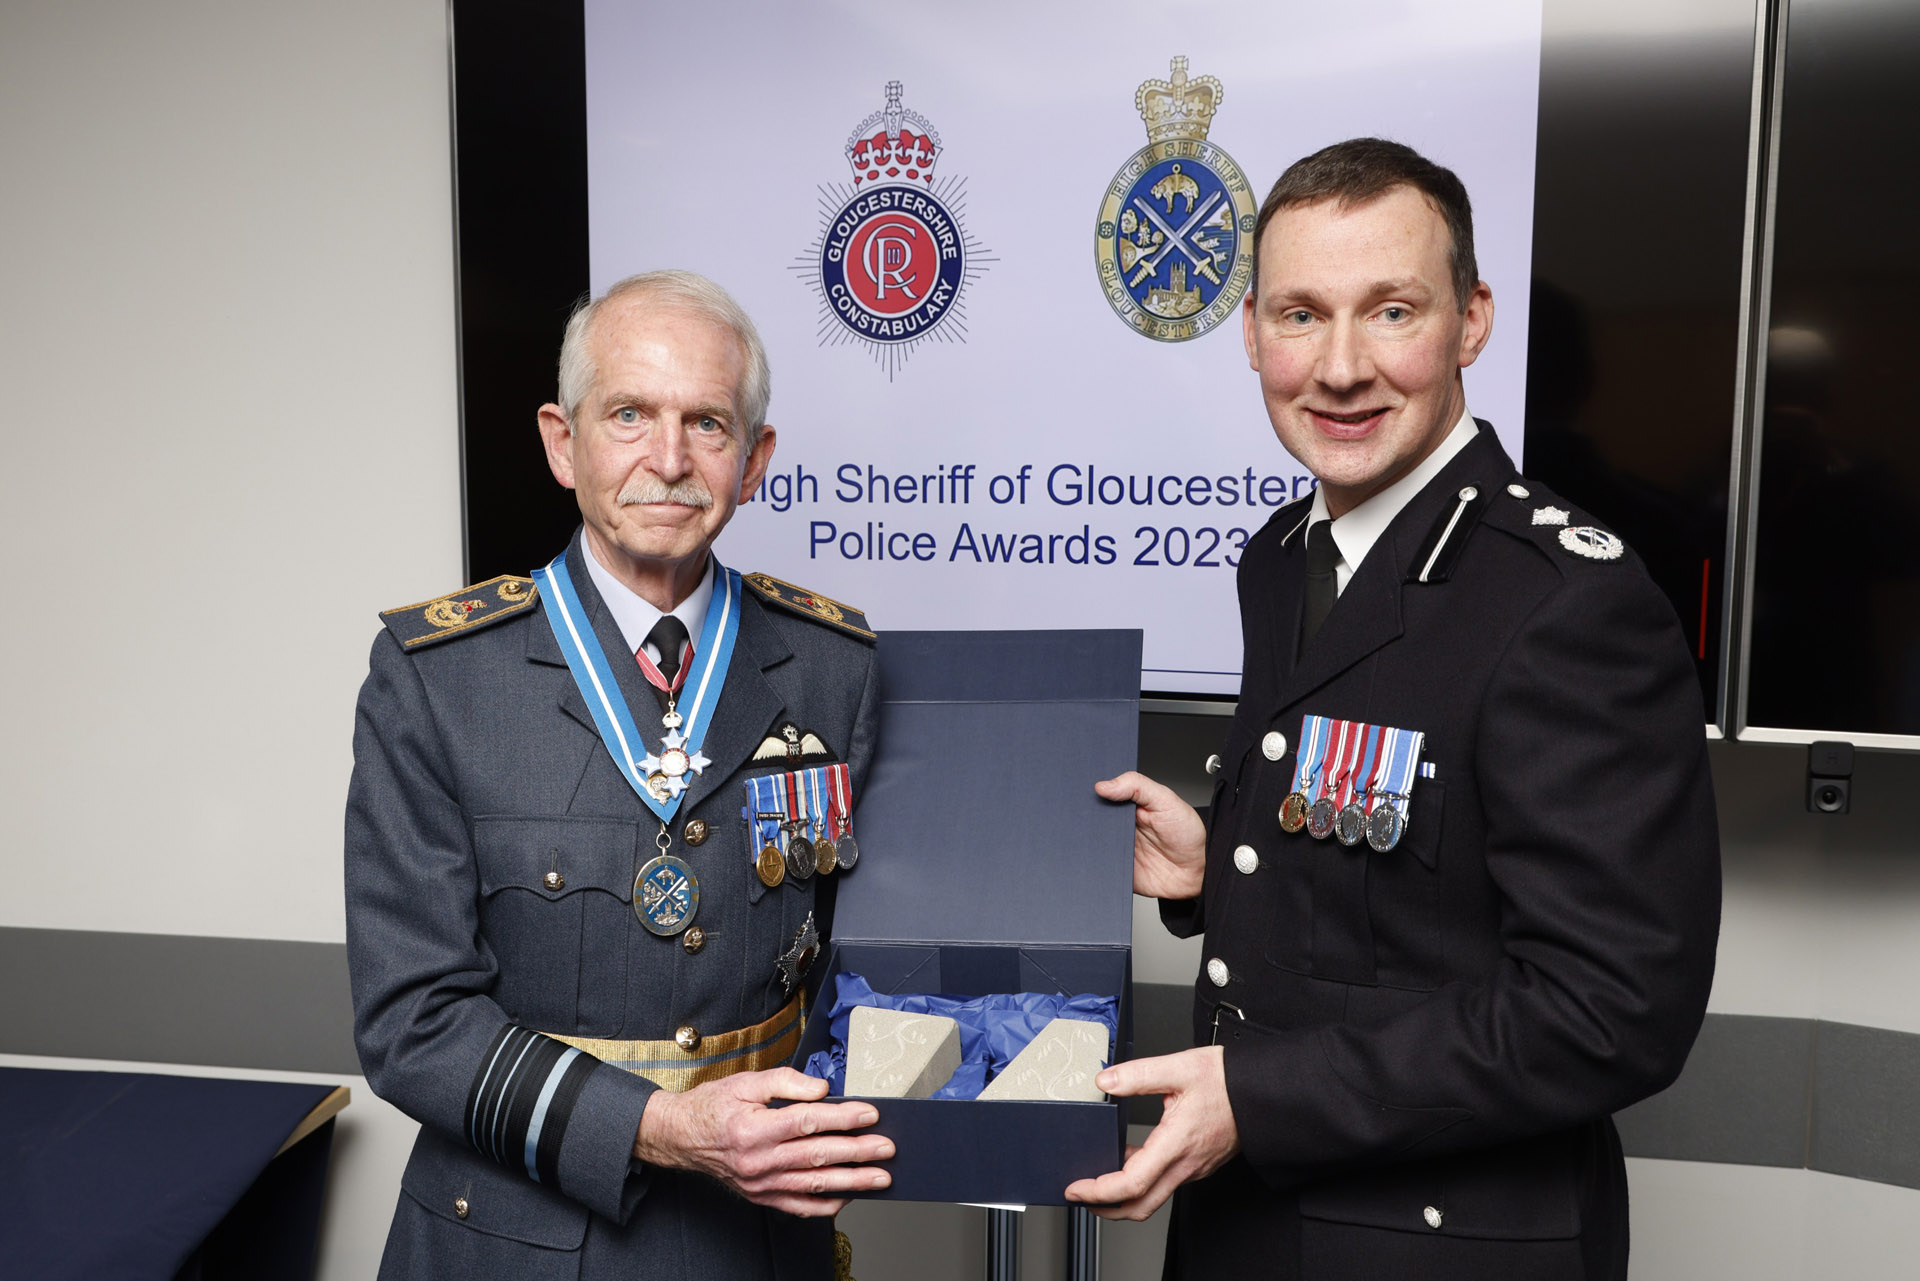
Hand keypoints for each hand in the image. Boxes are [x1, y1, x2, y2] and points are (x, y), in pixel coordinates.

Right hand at [633, 1067, 891, 1215]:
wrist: (682, 1136)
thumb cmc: (714, 1106)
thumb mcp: (746, 1082)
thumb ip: (786, 1082)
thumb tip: (823, 1089)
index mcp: (754, 1128)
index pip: (807, 1122)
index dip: (842, 1117)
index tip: (869, 1113)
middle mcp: (758, 1160)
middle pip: (817, 1156)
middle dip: (857, 1152)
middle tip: (886, 1148)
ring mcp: (760, 1183)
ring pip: (813, 1184)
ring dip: (851, 1182)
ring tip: (879, 1177)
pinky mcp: (761, 1196)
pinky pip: (799, 1206)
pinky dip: (825, 1204)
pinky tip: (848, 1196)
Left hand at [1063, 1046, 1238, 1220]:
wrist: (1263, 1092)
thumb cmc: (1229, 1081)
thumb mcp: (1180, 1067)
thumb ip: (1138, 1074)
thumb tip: (1106, 1080)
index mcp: (1177, 1143)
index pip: (1132, 1183)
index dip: (1099, 1191)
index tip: (1076, 1188)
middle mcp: (1186, 1164)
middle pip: (1140, 1206)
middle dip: (1105, 1208)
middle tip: (1079, 1196)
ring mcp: (1193, 1167)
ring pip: (1153, 1197)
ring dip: (1123, 1196)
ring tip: (1098, 1180)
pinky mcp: (1198, 1163)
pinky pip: (1165, 1182)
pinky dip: (1141, 1182)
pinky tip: (1128, 1159)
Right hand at [1095, 771, 1206, 900]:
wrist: (1197, 873)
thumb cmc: (1187, 835)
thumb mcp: (1166, 800)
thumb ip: (1137, 786)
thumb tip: (1104, 785)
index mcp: (1130, 805)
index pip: (1104, 794)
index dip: (1095, 792)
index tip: (1091, 791)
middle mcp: (1121, 825)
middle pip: (1093, 818)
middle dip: (1089, 816)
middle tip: (1098, 817)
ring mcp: (1117, 847)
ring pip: (1091, 841)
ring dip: (1090, 840)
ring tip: (1104, 837)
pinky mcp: (1116, 868)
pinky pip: (1098, 864)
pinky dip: (1095, 861)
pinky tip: (1103, 856)